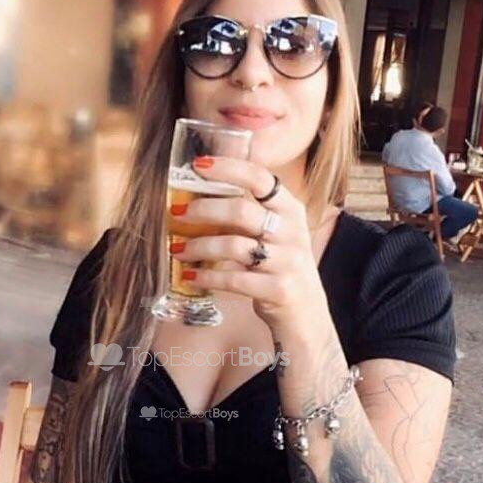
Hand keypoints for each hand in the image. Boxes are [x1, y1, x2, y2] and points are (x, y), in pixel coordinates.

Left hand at [169, 155, 325, 331]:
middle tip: (176, 212)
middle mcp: (293, 232)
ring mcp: (288, 262)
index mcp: (291, 210)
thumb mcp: (276, 236)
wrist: (306, 316)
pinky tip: (190, 276)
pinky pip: (234, 279)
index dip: (228, 168)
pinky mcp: (279, 290)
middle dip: (203, 210)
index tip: (198, 166)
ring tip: (178, 249)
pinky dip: (207, 276)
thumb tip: (199, 197)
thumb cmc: (280, 270)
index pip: (260, 178)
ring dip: (199, 246)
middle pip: (241, 210)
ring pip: (234, 245)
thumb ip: (250, 216)